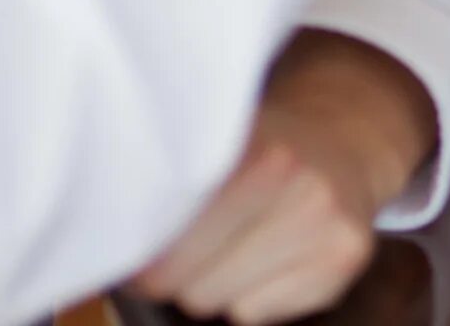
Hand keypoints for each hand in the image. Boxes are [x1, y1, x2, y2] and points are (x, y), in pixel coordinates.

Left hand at [128, 32, 436, 324]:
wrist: (343, 141)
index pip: (163, 249)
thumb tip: (103, 246)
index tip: (146, 240)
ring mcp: (327, 223)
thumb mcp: (214, 143)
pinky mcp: (346, 258)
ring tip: (239, 243)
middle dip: (183, 270)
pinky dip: (256, 295)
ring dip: (218, 283)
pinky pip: (256, 314)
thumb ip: (166, 183)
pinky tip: (273, 255)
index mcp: (256, 150)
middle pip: (187, 284)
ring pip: (221, 304)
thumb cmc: (258, 151)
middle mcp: (299, 183)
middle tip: (201, 238)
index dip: (144, 250)